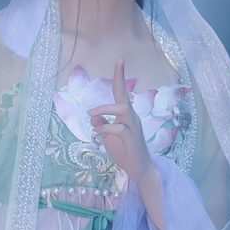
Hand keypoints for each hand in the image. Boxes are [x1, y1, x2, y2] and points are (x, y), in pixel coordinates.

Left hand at [89, 57, 151, 186]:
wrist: (139, 169)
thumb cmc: (124, 151)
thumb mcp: (108, 136)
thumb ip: (101, 124)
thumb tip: (92, 114)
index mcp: (126, 115)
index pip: (122, 92)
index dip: (120, 77)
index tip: (120, 60)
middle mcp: (132, 117)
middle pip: (124, 95)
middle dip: (119, 80)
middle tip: (118, 63)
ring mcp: (133, 127)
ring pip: (123, 108)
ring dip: (105, 109)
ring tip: (91, 113)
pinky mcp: (132, 138)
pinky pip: (119, 128)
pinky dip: (105, 128)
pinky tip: (97, 133)